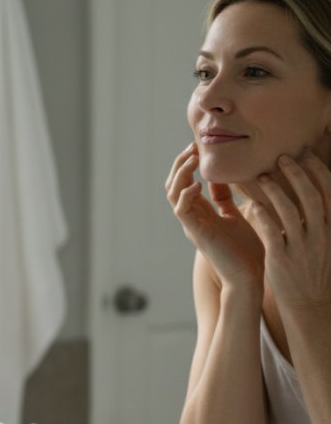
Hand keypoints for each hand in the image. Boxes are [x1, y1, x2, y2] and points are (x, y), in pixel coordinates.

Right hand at [166, 143, 264, 287]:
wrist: (250, 276)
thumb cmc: (248, 250)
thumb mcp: (237, 215)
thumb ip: (227, 198)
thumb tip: (224, 178)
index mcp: (201, 212)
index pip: (185, 181)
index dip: (189, 163)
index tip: (201, 146)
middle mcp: (192, 216)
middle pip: (174, 184)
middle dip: (181, 163)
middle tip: (193, 146)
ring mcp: (191, 224)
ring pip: (173, 193)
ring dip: (180, 174)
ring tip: (192, 158)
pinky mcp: (196, 233)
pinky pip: (181, 210)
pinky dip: (185, 195)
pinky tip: (197, 184)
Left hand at [245, 152, 330, 312]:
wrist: (309, 304)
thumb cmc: (314, 270)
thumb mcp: (325, 243)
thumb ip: (320, 220)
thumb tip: (311, 193)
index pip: (330, 193)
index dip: (319, 171)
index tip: (308, 154)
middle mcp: (321, 235)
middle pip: (312, 197)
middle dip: (298, 174)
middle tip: (282, 157)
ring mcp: (302, 247)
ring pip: (289, 211)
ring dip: (275, 190)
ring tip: (262, 176)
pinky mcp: (282, 259)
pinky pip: (270, 231)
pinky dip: (261, 214)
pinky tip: (250, 204)